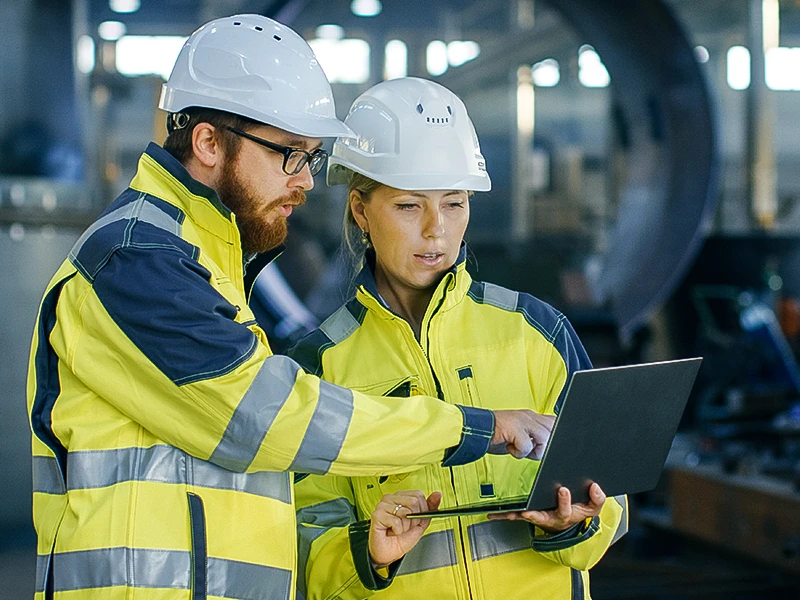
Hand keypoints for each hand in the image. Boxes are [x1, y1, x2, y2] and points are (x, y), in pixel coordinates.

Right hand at [368, 491, 441, 567]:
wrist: (388, 554)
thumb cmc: (401, 539)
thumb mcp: (421, 523)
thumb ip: (430, 508)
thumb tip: (438, 494)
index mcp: (401, 497)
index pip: (418, 495)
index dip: (421, 510)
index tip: (415, 519)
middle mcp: (391, 498)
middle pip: (413, 502)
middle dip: (414, 519)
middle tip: (405, 526)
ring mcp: (382, 505)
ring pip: (405, 512)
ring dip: (405, 526)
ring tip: (397, 529)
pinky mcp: (377, 515)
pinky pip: (396, 521)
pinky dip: (397, 530)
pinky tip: (391, 531)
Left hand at [487, 482, 605, 532]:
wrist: (568, 521)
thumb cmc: (578, 511)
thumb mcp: (592, 507)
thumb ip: (597, 498)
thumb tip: (595, 487)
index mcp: (566, 514)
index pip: (566, 509)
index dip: (565, 501)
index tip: (563, 489)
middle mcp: (550, 518)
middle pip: (543, 517)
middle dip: (536, 515)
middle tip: (529, 511)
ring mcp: (538, 517)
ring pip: (525, 517)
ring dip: (515, 516)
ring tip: (506, 514)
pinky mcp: (528, 515)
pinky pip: (515, 515)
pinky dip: (503, 514)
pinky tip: (491, 513)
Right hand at [489, 410, 554, 458]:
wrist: (474, 430)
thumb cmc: (494, 435)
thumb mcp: (518, 433)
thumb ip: (533, 436)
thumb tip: (546, 447)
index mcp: (530, 416)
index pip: (554, 421)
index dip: (554, 434)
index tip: (541, 444)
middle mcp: (528, 416)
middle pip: (554, 429)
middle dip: (545, 445)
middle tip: (530, 448)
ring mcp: (522, 421)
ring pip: (545, 438)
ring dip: (533, 451)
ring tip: (519, 449)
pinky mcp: (515, 428)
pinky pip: (527, 446)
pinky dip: (519, 453)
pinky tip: (510, 448)